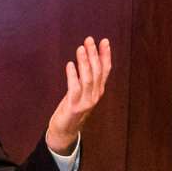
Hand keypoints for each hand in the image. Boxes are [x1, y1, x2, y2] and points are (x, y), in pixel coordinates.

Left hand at [42, 37, 112, 153]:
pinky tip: (70, 65)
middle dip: (94, 54)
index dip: (106, 55)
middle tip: (89, 40)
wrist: (65, 130)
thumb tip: (87, 58)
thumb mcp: (82, 91)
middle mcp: (95, 95)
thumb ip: (86, 77)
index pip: (105, 70)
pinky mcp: (75, 107)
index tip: (104, 41)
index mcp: (99, 90)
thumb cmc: (72, 107)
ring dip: (84, 62)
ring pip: (88, 78)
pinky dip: (73, 76)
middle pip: (97, 71)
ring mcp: (86, 102)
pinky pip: (75, 89)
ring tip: (80, 48)